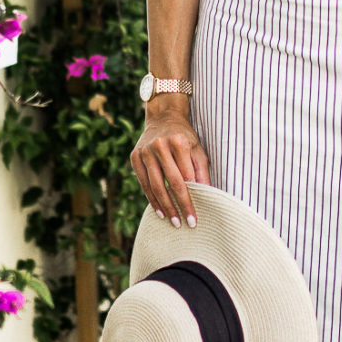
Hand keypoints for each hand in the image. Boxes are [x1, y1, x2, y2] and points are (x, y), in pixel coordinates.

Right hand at [130, 108, 211, 227]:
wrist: (163, 117)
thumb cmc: (185, 136)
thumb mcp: (198, 149)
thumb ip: (202, 171)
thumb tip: (206, 195)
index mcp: (179, 143)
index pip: (186, 178)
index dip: (191, 199)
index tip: (195, 217)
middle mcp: (160, 146)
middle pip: (170, 183)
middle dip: (178, 206)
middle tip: (184, 224)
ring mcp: (145, 151)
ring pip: (155, 186)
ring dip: (164, 206)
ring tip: (172, 221)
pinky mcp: (135, 157)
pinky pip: (143, 183)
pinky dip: (151, 199)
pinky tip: (159, 211)